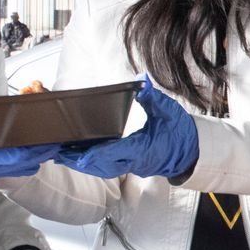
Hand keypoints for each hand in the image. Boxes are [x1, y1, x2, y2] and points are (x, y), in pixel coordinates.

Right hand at [0, 122, 60, 217]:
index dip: (5, 157)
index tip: (25, 151)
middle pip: (4, 164)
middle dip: (28, 155)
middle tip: (53, 143)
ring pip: (6, 165)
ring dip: (29, 156)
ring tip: (54, 144)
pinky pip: (1, 164)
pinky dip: (18, 158)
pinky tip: (37, 152)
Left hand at [55, 77, 199, 180]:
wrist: (192, 152)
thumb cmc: (181, 133)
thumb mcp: (169, 111)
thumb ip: (152, 97)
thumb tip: (141, 81)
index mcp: (143, 149)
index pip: (115, 153)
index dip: (95, 154)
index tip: (79, 153)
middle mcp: (134, 161)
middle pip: (101, 165)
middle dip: (78, 159)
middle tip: (57, 151)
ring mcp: (131, 165)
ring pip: (101, 168)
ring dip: (81, 162)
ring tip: (61, 153)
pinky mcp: (130, 165)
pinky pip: (106, 167)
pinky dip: (90, 162)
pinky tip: (77, 155)